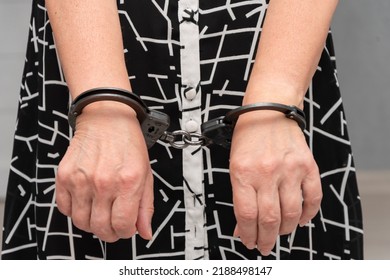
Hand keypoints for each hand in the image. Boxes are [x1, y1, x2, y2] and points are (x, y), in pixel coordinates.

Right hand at [55, 101, 153, 241]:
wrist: (106, 118)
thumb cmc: (128, 143)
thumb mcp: (146, 174)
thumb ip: (145, 206)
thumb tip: (144, 232)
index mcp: (127, 182)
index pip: (122, 225)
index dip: (125, 232)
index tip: (126, 228)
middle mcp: (103, 183)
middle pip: (100, 228)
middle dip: (109, 233)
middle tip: (113, 225)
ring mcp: (81, 180)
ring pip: (81, 222)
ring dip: (92, 224)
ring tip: (100, 213)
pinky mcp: (64, 176)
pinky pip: (64, 208)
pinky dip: (74, 211)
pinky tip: (86, 202)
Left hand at [229, 110, 321, 255]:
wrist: (270, 108)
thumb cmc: (249, 134)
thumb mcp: (235, 163)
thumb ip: (239, 193)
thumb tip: (243, 223)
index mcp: (244, 172)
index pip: (246, 214)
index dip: (247, 234)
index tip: (248, 241)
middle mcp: (267, 173)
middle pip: (269, 219)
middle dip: (265, 239)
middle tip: (263, 245)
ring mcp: (290, 170)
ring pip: (291, 213)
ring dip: (284, 230)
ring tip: (278, 233)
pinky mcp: (307, 165)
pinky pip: (313, 198)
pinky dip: (307, 214)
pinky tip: (300, 219)